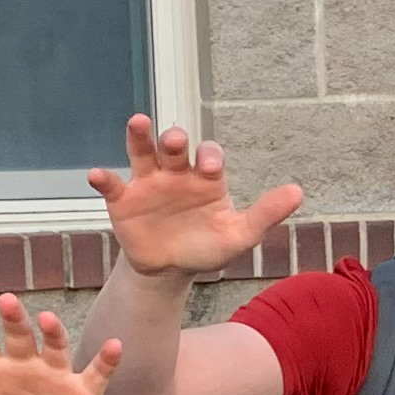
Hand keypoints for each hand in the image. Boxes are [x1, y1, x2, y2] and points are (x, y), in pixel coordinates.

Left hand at [0, 294, 119, 394]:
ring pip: (55, 347)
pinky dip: (107, 360)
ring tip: (48, 321)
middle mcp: (24, 367)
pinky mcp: (82, 393)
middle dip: (14, 319)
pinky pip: (97, 373)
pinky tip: (114, 347)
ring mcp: (54, 377)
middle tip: (7, 301)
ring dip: (54, 333)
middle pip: (19, 337)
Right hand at [88, 117, 303, 280]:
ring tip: (138, 122)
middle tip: (174, 141)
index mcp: (205, 177)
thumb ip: (265, 214)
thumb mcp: (239, 235)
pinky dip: (103, 178)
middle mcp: (176, 172)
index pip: (208, 155)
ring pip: (141, 151)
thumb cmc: (207, 248)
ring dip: (139, 136)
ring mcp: (148, 183)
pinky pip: (111, 185)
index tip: (209, 168)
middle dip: (174, 139)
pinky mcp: (123, 200)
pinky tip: (96, 175)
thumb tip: (298, 192)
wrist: (171, 272)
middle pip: (173, 146)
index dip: (209, 157)